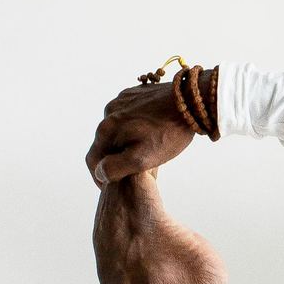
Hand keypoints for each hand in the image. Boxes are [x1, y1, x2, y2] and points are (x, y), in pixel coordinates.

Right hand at [85, 77, 199, 184]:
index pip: (93, 160)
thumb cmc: (169, 133)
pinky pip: (126, 116)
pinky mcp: (133, 95)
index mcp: (106, 130)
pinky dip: (131, 129)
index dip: (100, 178)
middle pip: (103, 144)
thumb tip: (100, 173)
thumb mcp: (143, 158)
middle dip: (111, 160)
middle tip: (127, 174)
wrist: (190, 101)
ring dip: (122, 143)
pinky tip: (147, 135)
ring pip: (115, 129)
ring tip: (139, 155)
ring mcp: (120, 101)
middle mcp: (108, 113)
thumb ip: (117, 167)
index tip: (110, 189)